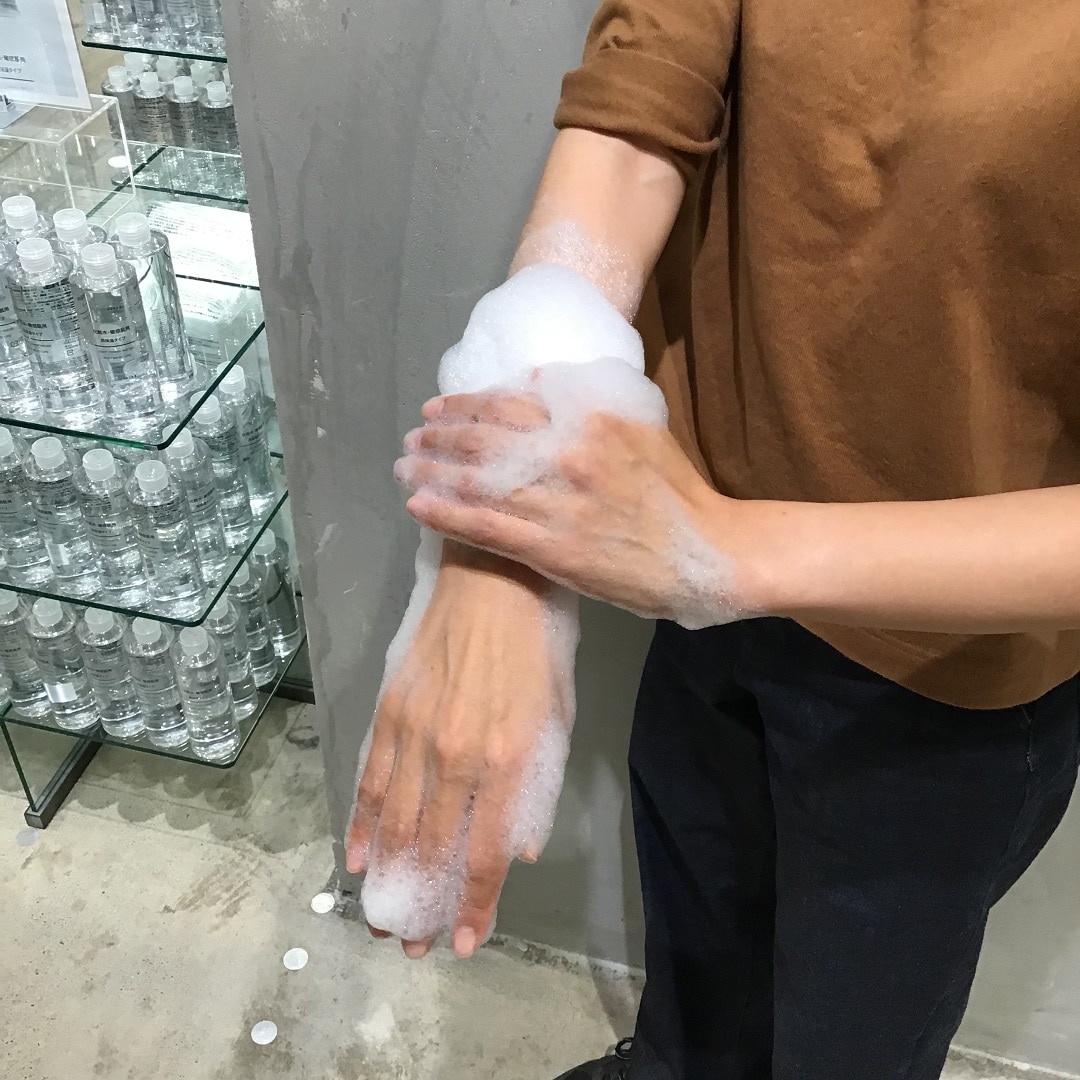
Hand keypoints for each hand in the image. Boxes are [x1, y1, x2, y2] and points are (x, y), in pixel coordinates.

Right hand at [345, 542, 572, 957]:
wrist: (494, 577)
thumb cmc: (539, 645)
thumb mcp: (558, 717)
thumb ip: (538, 787)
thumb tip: (520, 847)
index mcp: (507, 759)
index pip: (483, 852)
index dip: (472, 903)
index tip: (462, 941)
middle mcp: (456, 755)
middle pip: (432, 847)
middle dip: (421, 902)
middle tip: (410, 944)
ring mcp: (416, 732)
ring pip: (395, 822)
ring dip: (387, 876)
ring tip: (381, 916)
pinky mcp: (390, 710)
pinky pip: (371, 778)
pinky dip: (363, 822)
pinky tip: (358, 856)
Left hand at [396, 391, 752, 627]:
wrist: (706, 552)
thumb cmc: (674, 491)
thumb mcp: (641, 426)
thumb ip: (589, 399)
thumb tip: (536, 377)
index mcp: (589, 418)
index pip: (508, 404)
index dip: (464, 406)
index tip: (436, 410)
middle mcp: (569, 455)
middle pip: (483, 440)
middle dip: (438, 438)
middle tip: (411, 439)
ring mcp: (559, 504)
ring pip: (477, 483)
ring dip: (431, 473)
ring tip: (404, 469)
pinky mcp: (554, 550)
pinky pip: (487, 528)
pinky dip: (446, 515)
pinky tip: (418, 507)